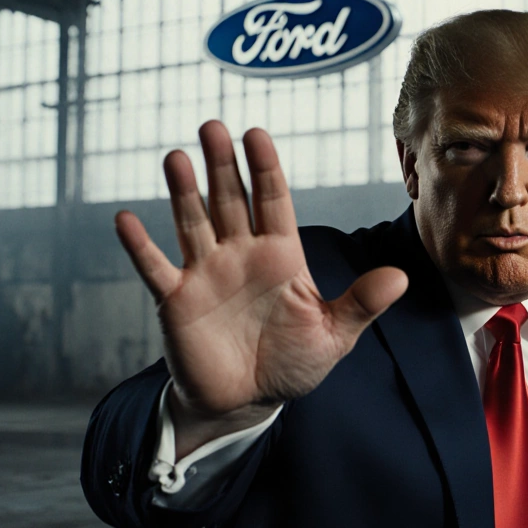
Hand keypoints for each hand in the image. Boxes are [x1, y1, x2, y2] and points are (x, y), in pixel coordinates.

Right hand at [115, 121, 407, 453]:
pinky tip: (125, 219)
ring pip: (192, 223)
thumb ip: (363, 303)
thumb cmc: (293, 362)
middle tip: (212, 125)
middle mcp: (241, 255)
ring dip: (183, 192)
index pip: (273, 201)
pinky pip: (154, 268)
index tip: (256, 133)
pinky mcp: (177, 301)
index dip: (265, 168)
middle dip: (222, 165)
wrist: (249, 402)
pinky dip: (139, 246)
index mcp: (281, 255)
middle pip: (230, 200)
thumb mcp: (335, 334)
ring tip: (175, 157)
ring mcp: (206, 274)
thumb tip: (402, 278)